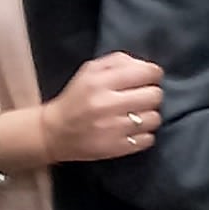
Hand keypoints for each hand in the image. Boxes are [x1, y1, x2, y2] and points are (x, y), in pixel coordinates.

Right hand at [34, 51, 164, 166]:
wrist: (54, 132)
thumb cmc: (76, 97)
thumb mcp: (90, 71)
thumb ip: (119, 61)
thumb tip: (146, 66)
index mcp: (100, 82)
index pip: (147, 73)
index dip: (153, 74)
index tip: (148, 79)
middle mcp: (107, 104)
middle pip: (155, 96)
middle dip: (151, 94)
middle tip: (141, 98)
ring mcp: (113, 129)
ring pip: (154, 118)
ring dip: (149, 116)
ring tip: (136, 115)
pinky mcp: (116, 148)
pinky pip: (148, 140)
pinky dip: (144, 135)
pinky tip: (131, 130)